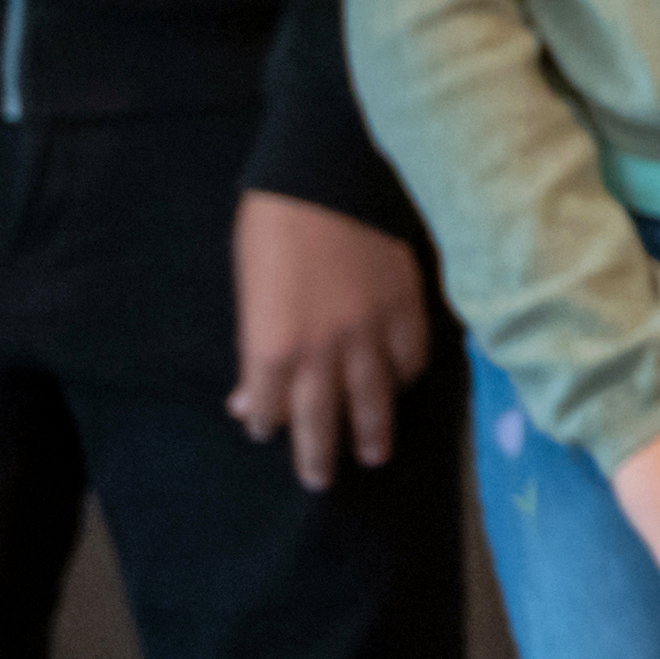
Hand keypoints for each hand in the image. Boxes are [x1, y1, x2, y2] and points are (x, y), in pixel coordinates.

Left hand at [228, 191, 430, 488]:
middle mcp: (324, 353)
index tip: (267, 430)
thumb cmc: (273, 228)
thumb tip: (248, 396)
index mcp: (274, 348)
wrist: (329, 177)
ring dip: (373, 432)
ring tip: (374, 455)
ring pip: (374, 400)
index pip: (272, 407)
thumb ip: (254, 348)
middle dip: (319, 454)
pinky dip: (404, 376)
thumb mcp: (249, 292)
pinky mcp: (407, 312)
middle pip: (323, 419)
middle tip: (320, 481)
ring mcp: (371, 335)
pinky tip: (399, 384)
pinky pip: (410, 360)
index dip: (268, 422)